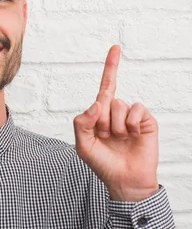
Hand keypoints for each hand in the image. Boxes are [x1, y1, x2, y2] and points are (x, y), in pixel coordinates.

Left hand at [73, 45, 159, 201]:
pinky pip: (135, 110)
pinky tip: (132, 137)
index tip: (115, 47)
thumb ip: (82, 122)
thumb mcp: (82, 144)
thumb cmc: (102, 163)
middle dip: (101, 121)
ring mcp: (131, 116)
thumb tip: (97, 103)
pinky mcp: (146, 121)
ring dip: (115, 125)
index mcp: (100, 114)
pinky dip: (130, 124)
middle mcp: (116, 112)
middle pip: (105, 99)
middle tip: (106, 138)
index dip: (110, 67)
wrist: (125, 181)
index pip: (105, 87)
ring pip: (118, 104)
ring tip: (119, 139)